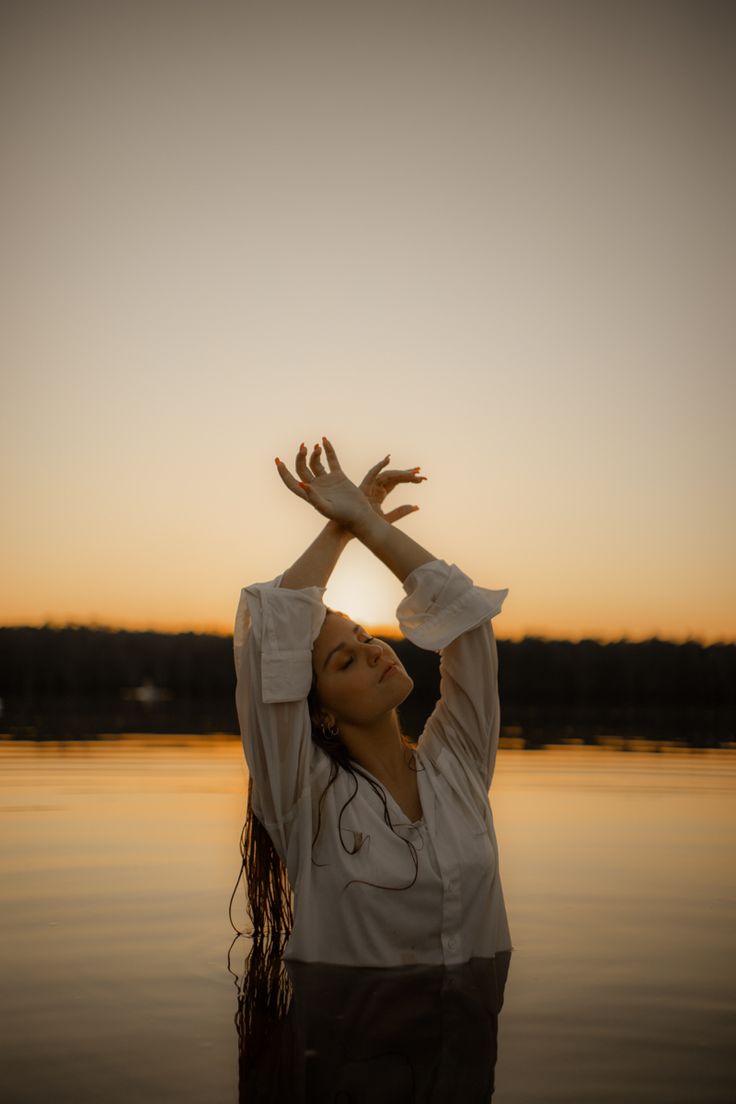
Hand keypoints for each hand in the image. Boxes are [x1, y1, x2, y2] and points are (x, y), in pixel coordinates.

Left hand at [275, 437, 425, 532]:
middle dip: (300, 457)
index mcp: (309, 495)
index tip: (278, 461)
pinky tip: (324, 440)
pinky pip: (332, 460)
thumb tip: (300, 484)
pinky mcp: (339, 476)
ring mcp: (327, 480)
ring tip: (316, 447)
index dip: (283, 473)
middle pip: (302, 469)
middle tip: (303, 448)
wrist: (359, 515)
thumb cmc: (342, 516)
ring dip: (314, 454)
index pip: (291, 482)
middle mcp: (316, 486)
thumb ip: (313, 497)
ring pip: (316, 463)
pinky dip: (328, 450)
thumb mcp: (326, 508)